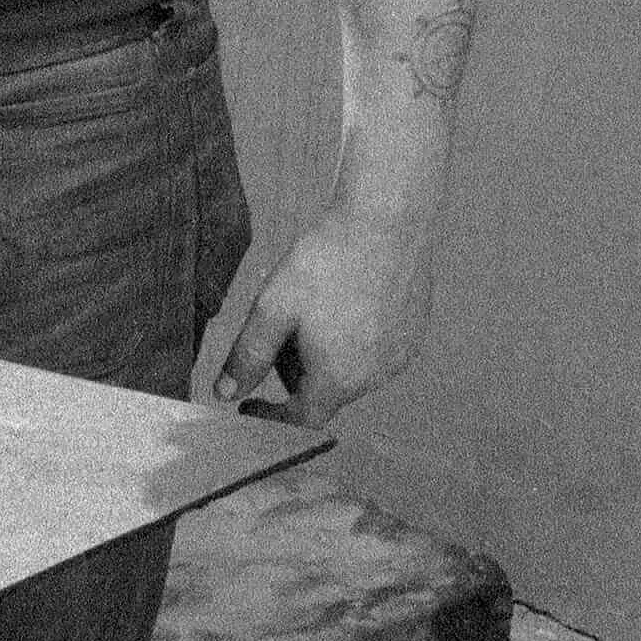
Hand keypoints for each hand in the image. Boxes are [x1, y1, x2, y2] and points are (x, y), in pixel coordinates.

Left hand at [211, 205, 433, 428]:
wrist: (386, 220)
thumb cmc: (328, 260)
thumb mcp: (273, 308)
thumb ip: (248, 355)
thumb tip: (225, 392)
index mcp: (339, 378)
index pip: (302, 419)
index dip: (271, 417)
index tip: (251, 403)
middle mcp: (376, 376)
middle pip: (325, 392)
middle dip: (295, 371)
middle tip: (281, 329)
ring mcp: (400, 355)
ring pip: (350, 370)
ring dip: (325, 354)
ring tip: (313, 307)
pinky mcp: (414, 332)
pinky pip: (375, 350)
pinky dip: (353, 337)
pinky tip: (343, 300)